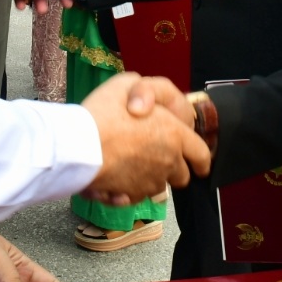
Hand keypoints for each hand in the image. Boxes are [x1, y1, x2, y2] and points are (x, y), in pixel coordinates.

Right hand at [81, 73, 209, 204]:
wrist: (78, 147)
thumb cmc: (102, 114)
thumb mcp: (126, 84)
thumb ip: (145, 92)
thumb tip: (146, 104)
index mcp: (174, 135)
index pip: (201, 154)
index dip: (202, 161)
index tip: (200, 165)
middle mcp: (168, 162)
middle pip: (182, 176)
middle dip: (174, 169)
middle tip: (156, 157)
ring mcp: (150, 182)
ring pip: (158, 186)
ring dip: (150, 178)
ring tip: (130, 164)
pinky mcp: (131, 196)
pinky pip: (135, 196)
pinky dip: (128, 190)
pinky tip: (114, 178)